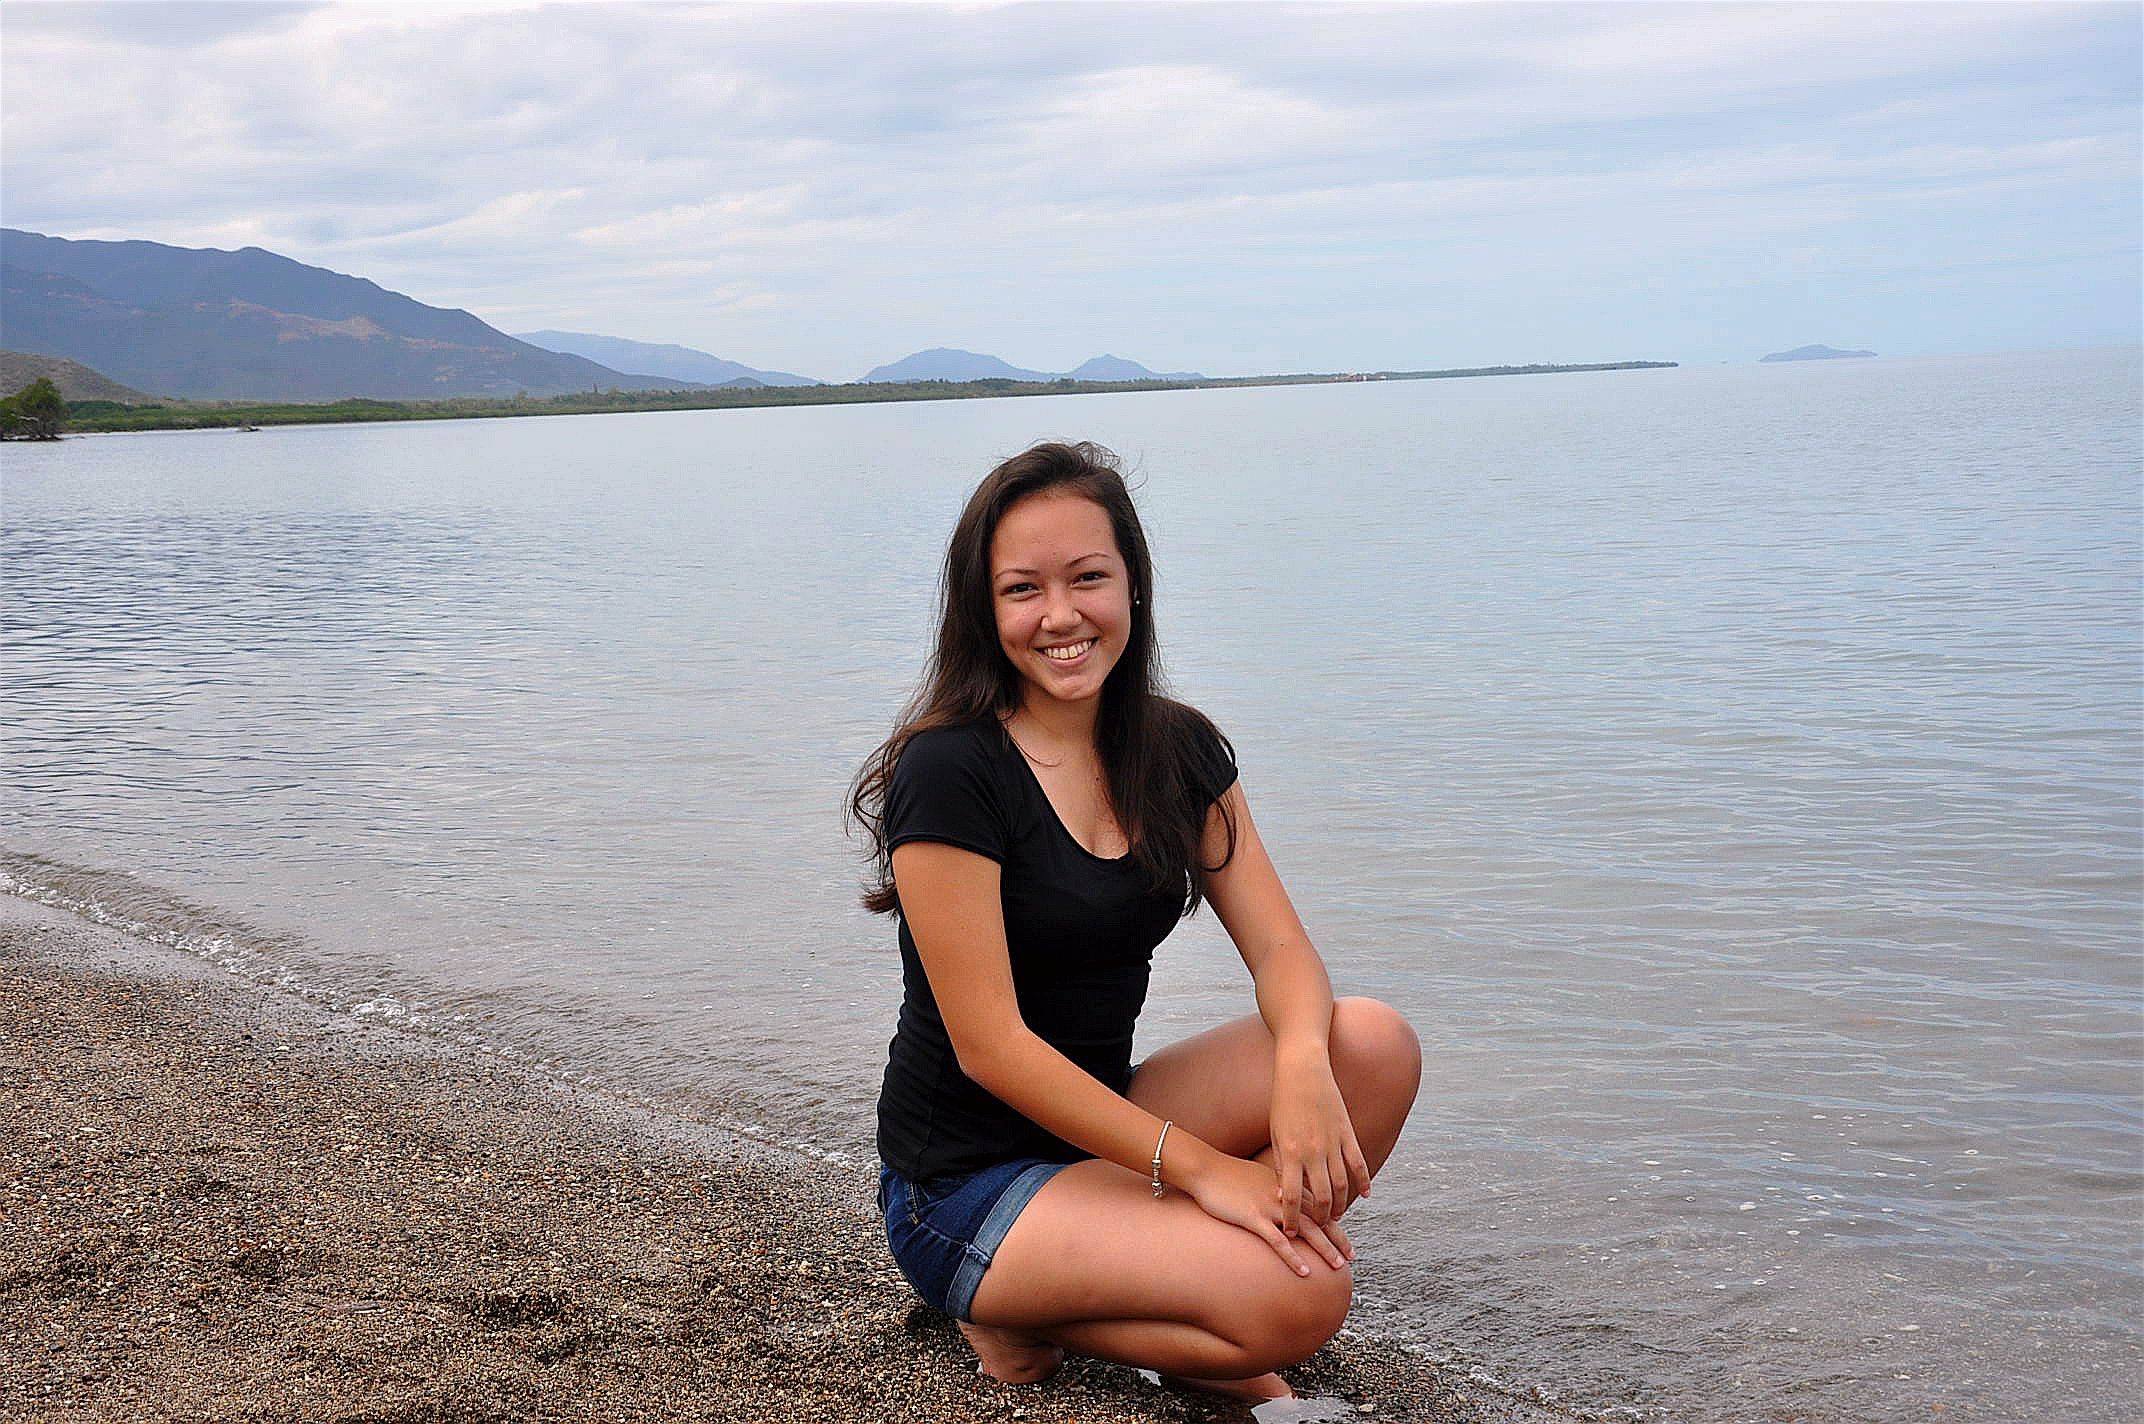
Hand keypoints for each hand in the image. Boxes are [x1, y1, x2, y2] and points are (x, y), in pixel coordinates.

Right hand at [1185, 1152, 1352, 1275]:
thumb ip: (1276, 1189)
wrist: (1205, 1169)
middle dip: (1337, 1238)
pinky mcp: (1253, 1217)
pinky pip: (1278, 1241)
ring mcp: (1269, 1206)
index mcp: (1287, 1185)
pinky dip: (1293, 1257)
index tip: (1345, 1239)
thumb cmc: (1228, 1175)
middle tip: (1351, 1257)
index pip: (1318, 1206)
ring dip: (1324, 1248)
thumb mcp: (1259, 1178)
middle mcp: (1284, 1195)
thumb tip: (1286, 1202)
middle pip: (1318, 1218)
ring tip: (1337, 1265)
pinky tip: (1304, 1271)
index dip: (1335, 1223)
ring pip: (1305, 1230)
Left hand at [1268, 1049, 1371, 1236]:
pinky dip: (1363, 1181)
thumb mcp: (1276, 1134)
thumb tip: (1284, 1195)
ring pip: (1342, 1183)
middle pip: (1321, 1196)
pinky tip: (1364, 1195)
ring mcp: (1333, 1142)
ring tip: (1337, 1216)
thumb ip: (1282, 1164)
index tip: (1293, 1232)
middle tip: (1320, 1229)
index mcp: (1291, 1152)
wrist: (1302, 1070)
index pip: (1292, 1197)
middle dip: (1320, 1217)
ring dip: (1341, 1204)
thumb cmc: (1283, 1103)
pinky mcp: (1347, 1132)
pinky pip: (1358, 1162)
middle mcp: (1313, 1151)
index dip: (1293, 1219)